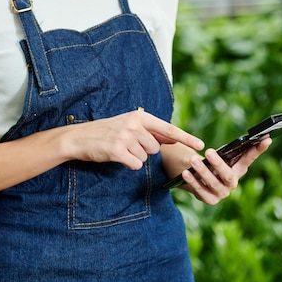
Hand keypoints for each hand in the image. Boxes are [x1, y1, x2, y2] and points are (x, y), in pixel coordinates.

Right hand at [63, 109, 203, 169]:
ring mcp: (125, 137)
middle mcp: (134, 124)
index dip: (185, 138)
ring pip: (145, 157)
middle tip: (128, 144)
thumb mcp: (130, 124)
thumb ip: (151, 130)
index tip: (200, 145)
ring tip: (121, 148)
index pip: (168, 129)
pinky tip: (117, 156)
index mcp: (140, 116)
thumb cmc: (107, 132)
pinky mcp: (117, 150)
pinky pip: (135, 164)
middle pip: (156, 148)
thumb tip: (172, 138)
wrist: (80, 138)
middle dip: (145, 150)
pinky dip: (128, 164)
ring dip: (135, 157)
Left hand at [181, 136, 271, 204]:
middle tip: (208, 152)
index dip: (259, 149)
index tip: (266, 139)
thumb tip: (241, 138)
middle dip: (218, 163)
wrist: (199, 181)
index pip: (250, 158)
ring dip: (202, 171)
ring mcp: (222, 193)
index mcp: (239, 170)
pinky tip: (185, 173)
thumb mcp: (221, 156)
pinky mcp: (210, 200)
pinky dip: (192, 181)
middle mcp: (233, 183)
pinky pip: (200, 190)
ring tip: (192, 160)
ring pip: (212, 183)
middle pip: (228, 175)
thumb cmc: (212, 164)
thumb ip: (229, 150)